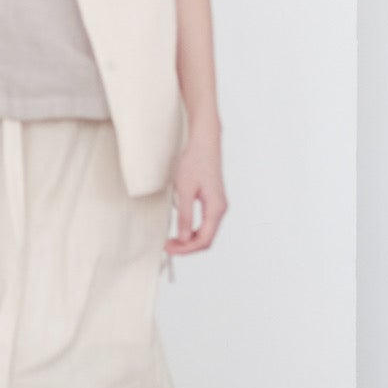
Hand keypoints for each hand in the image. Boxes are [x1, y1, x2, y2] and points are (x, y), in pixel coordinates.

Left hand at [165, 126, 227, 259]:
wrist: (202, 138)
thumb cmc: (194, 158)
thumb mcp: (184, 189)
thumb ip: (185, 215)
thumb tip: (184, 238)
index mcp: (216, 207)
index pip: (204, 240)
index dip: (186, 249)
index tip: (168, 249)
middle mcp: (220, 208)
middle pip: (206, 238)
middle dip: (187, 246)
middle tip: (167, 246)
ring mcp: (216, 203)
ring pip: (206, 231)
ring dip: (189, 239)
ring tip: (171, 239)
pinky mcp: (211, 199)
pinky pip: (204, 221)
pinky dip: (192, 229)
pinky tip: (179, 228)